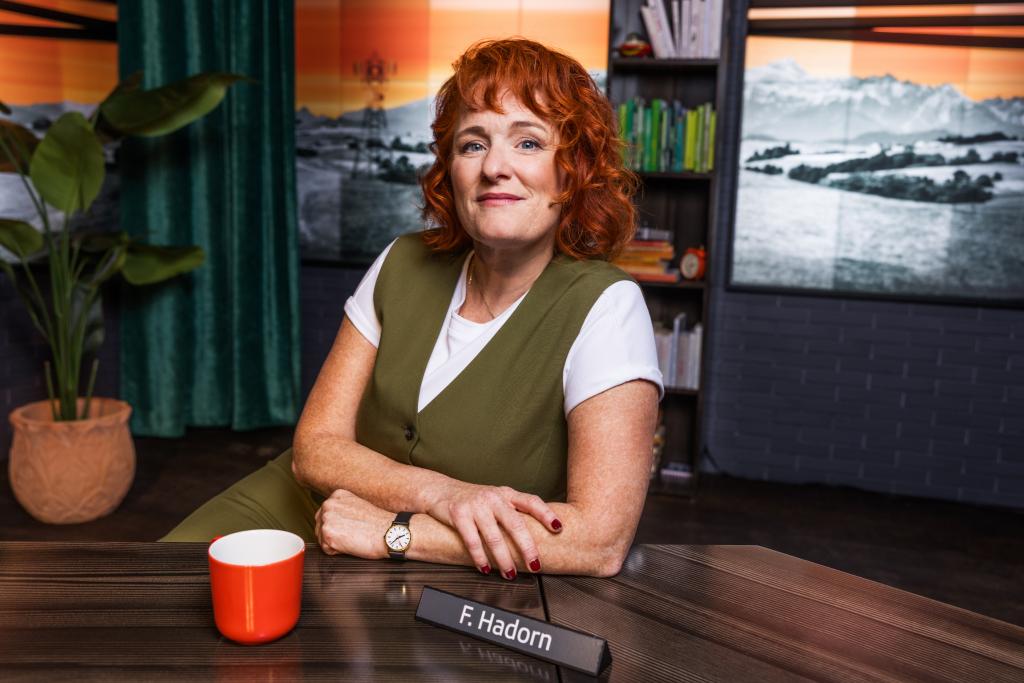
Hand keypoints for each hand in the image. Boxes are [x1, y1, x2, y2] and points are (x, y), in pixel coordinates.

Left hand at [315, 488, 392, 559]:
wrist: (389, 532)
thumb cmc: (378, 523)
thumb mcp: (358, 506)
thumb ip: (342, 509)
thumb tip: (333, 520)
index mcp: (336, 495)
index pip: (325, 515)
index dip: (337, 526)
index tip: (350, 528)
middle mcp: (329, 504)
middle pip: (320, 527)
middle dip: (333, 535)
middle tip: (352, 534)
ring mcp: (327, 519)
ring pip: (322, 539)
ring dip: (335, 543)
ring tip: (353, 538)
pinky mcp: (328, 534)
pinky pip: (327, 549)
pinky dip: (338, 552)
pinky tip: (351, 544)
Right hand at [425, 482, 561, 579]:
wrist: (439, 490)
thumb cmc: (473, 499)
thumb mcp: (495, 499)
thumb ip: (513, 512)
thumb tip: (538, 536)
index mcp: (506, 494)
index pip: (531, 501)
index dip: (546, 514)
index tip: (559, 528)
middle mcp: (493, 497)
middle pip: (515, 524)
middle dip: (527, 547)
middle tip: (535, 565)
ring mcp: (476, 505)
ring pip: (494, 536)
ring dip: (504, 558)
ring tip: (510, 573)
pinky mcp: (458, 514)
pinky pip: (472, 540)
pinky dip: (479, 557)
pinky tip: (484, 568)